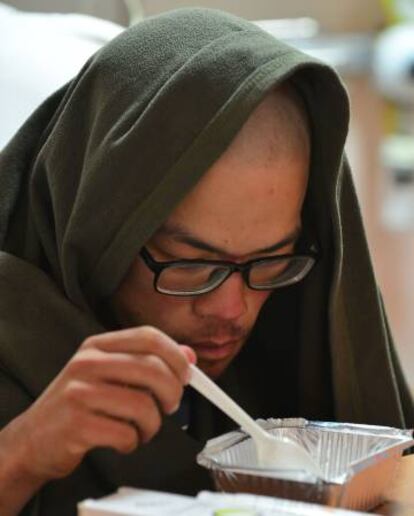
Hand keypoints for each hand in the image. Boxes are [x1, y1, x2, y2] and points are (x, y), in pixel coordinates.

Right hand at [7, 326, 194, 481]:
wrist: (34, 437)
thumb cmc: (79, 403)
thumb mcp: (110, 374)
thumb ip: (148, 362)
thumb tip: (189, 356)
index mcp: (98, 345)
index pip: (149, 337)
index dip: (176, 355)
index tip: (186, 374)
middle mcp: (87, 362)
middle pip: (152, 369)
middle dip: (172, 392)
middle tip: (170, 406)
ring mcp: (79, 392)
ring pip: (143, 405)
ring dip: (152, 424)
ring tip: (142, 428)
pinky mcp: (77, 424)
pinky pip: (125, 434)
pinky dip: (132, 442)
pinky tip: (122, 440)